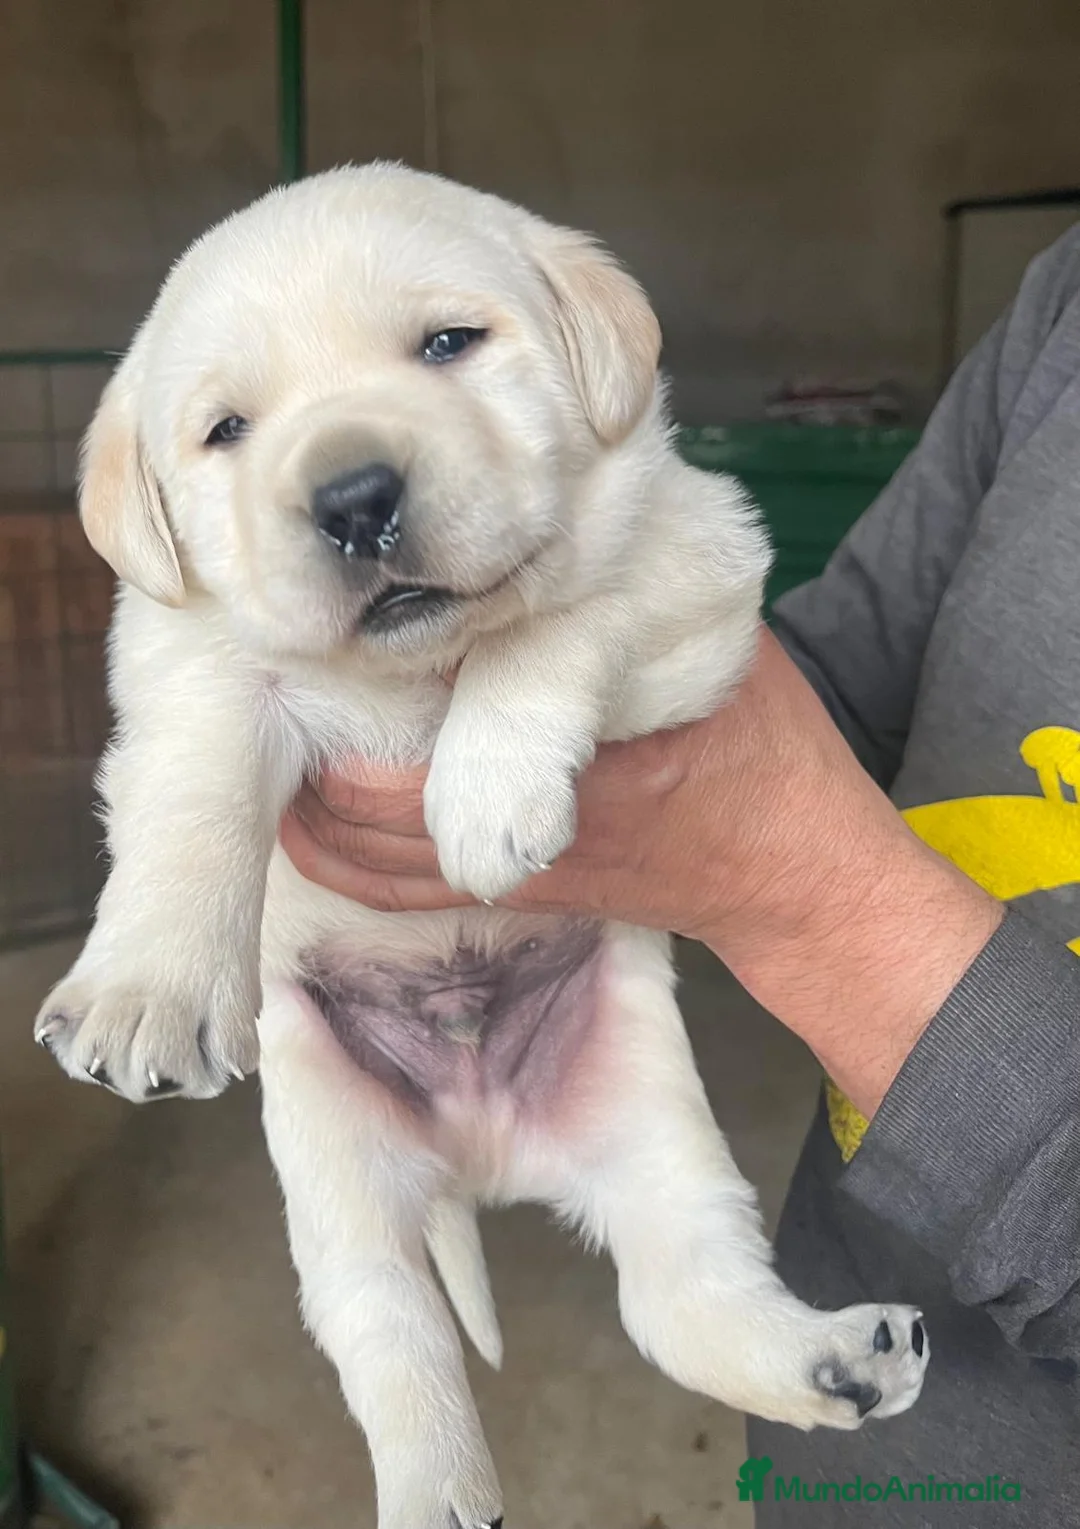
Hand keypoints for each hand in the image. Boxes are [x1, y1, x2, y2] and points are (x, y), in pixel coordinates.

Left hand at [281, 631, 1001, 1114]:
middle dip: (320, 754)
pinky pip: (398, 890)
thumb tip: (500, 513)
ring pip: (374, 854)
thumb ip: (594, 582)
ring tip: (285, 749)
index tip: (321, 638)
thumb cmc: (750, 730)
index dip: (360, 685)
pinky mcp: (512, 892)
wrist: (789, 859)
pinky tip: (314, 813)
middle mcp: (531, 806)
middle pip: (377, 800)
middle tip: (281, 689)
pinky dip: (342, 858)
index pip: (441, 717)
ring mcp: (516, 863)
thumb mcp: (693, 628)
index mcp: (581, 723)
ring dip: (318, 811)